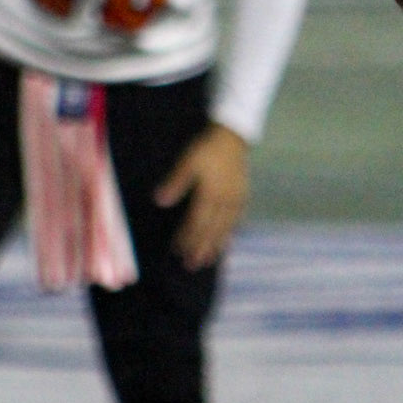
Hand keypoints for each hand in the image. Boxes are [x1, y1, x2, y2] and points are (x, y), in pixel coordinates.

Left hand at [154, 123, 249, 268]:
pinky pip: (236, 220)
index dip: (187, 237)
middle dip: (201, 248)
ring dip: (216, 245)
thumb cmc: (207, 148)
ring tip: (208, 260)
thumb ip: (176, 182)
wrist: (233, 137)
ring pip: (225, 227)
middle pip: (211, 229)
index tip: (178, 250)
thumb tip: (160, 201)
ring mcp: (236, 199)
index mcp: (210, 192)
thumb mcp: (188, 161)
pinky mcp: (243, 196)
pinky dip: (230, 233)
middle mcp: (225, 200)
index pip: (197, 221)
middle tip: (192, 265)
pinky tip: (226, 241)